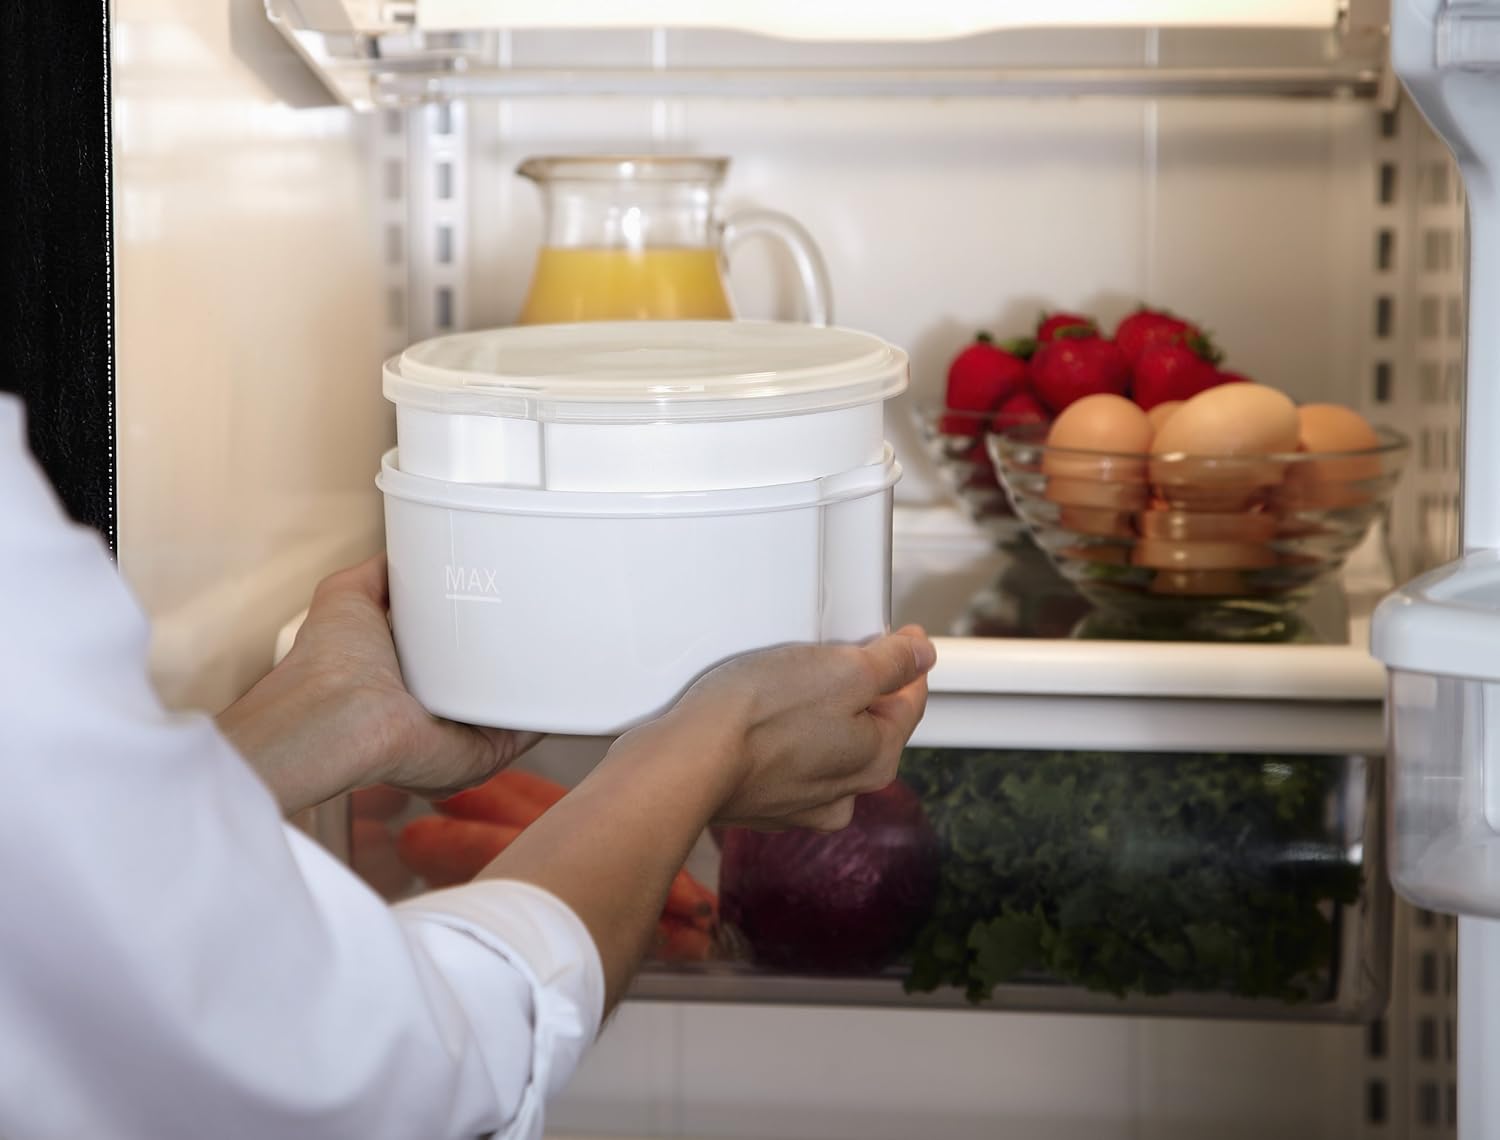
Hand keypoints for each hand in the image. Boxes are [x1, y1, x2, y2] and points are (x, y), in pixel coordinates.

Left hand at [218, 556, 540, 814]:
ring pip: (515, 704)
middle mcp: (435, 711)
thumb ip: (378, 574)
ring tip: (567, 633)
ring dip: (542, 678)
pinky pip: (530, 731)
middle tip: (542, 606)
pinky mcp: (486, 753)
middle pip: (489, 678)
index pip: (452, 652)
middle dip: (515, 648)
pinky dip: (553, 709)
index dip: (475, 623)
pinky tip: (572, 676)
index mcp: (405, 679)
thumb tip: (403, 549)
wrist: (335, 719)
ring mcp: (462, 734)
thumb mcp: (346, 598)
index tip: (503, 591)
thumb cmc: (328, 667)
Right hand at [479, 624, 935, 1008]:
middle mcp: (843, 791)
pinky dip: (774, 737)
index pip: (909, 702)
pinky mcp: (754, 802)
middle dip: (857, 689)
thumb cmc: (758, 717)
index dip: (906, 661)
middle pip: (866, 725)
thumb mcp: (841, 670)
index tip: (898, 636)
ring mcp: (796, 802)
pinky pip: (778, 759)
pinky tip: (751, 715)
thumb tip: (922, 654)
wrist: (682, 765)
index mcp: (876, 759)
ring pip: (821, 744)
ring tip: (785, 679)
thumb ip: (890, 663)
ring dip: (813, 714)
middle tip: (835, 652)